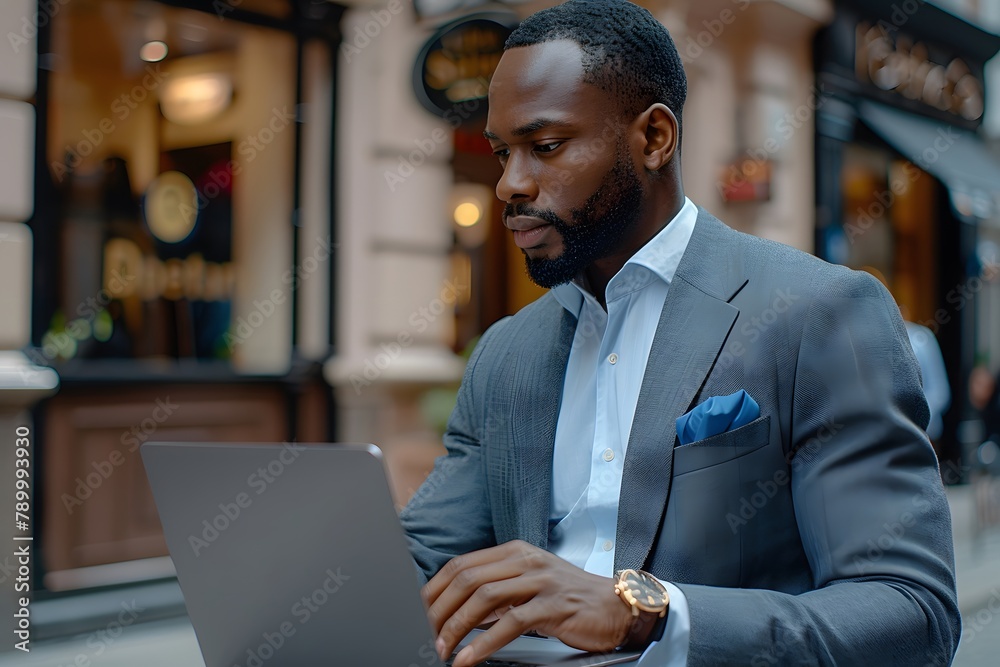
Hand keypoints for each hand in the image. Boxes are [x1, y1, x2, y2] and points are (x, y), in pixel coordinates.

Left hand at [422, 540, 633, 666]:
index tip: (418, 612)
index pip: (461, 565)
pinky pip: (511, 623)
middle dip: (438, 609)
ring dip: (456, 626)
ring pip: (484, 598)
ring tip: (442, 649)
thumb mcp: (529, 585)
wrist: (617, 606)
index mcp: (514, 552)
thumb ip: (496, 592)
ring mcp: (540, 581)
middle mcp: (525, 560)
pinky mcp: (553, 605)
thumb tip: (457, 611)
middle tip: (424, 634)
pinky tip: (469, 659)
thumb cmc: (570, 599)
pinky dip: (484, 644)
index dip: (434, 589)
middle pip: (467, 579)